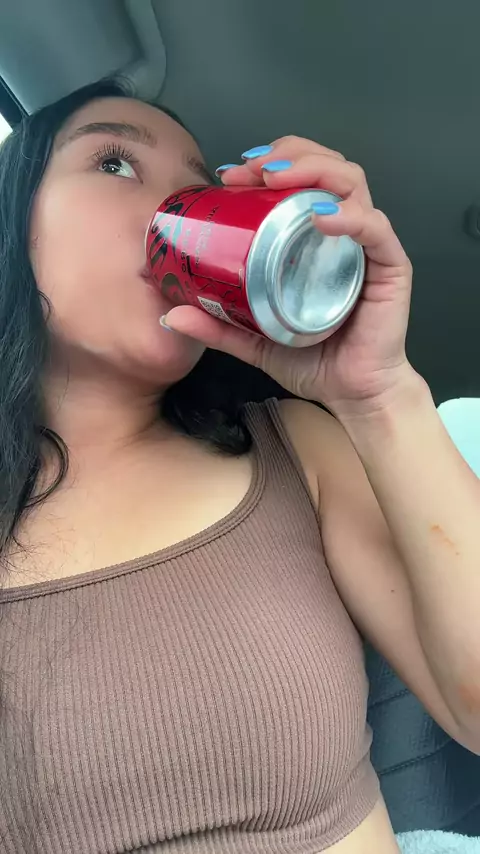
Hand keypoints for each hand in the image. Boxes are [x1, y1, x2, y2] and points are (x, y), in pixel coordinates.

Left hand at [162, 136, 416, 420]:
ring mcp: (368, 246)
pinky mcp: (390, 268)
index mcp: (314, 239)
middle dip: (288, 155)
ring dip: (314, 169)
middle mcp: (343, 232)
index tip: (233, 174)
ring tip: (278, 178)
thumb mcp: (254, 339)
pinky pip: (375, 229)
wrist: (352, 395)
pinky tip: (322, 215)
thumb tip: (170, 315)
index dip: (269, 164)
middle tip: (251, 169)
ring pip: (351, 183)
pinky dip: (350, 215)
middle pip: (326, 168)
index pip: (299, 181)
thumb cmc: (314, 361)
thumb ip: (218, 326)